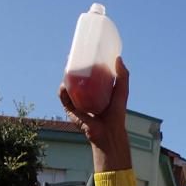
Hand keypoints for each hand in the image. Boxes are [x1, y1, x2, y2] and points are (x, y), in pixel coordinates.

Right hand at [59, 56, 131, 171]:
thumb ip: (123, 76)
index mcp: (96, 91)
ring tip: (67, 68)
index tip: (83, 53)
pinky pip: (64, 99)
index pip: (88, 75)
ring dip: (65, 78)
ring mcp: (77, 103)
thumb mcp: (122, 91)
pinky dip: (62, 92)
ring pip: (68, 88)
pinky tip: (64, 85)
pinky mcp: (72, 111)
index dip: (85, 64)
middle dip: (72, 69)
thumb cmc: (117, 113)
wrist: (109, 131)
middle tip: (73, 57)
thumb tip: (118, 58)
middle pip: (76, 79)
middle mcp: (85, 96)